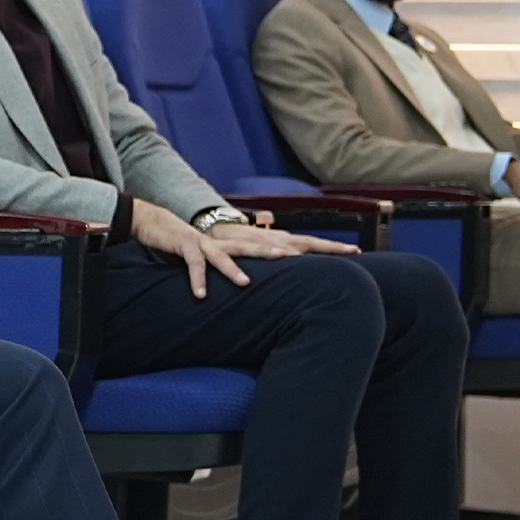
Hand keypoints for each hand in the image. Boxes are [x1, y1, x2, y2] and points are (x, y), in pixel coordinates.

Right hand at [127, 200, 348, 297]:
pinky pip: (196, 264)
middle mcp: (240, 241)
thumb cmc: (203, 244)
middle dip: (300, 252)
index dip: (326, 247)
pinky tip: (200, 294)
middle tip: (328, 259)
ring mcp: (215, 243)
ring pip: (234, 254)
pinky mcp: (190, 246)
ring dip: (241, 266)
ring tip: (248, 282)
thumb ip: (261, 264)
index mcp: (254, 242)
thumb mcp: (237, 254)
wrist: (164, 225)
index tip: (356, 250)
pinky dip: (198, 279)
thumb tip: (289, 278)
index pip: (297, 243)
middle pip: (274, 244)